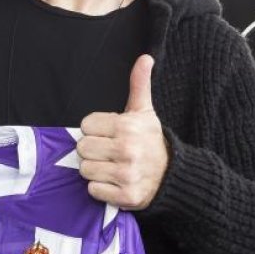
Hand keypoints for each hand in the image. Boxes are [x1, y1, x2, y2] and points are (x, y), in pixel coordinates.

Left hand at [78, 54, 167, 209]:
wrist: (172, 175)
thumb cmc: (151, 141)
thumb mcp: (145, 111)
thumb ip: (139, 84)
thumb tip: (145, 57)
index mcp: (127, 126)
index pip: (85, 125)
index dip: (96, 130)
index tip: (110, 134)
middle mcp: (127, 150)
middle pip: (82, 148)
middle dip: (93, 150)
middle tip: (109, 151)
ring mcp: (126, 174)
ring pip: (85, 170)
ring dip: (96, 170)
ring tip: (112, 166)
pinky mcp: (125, 196)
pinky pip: (93, 190)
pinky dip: (101, 188)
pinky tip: (115, 182)